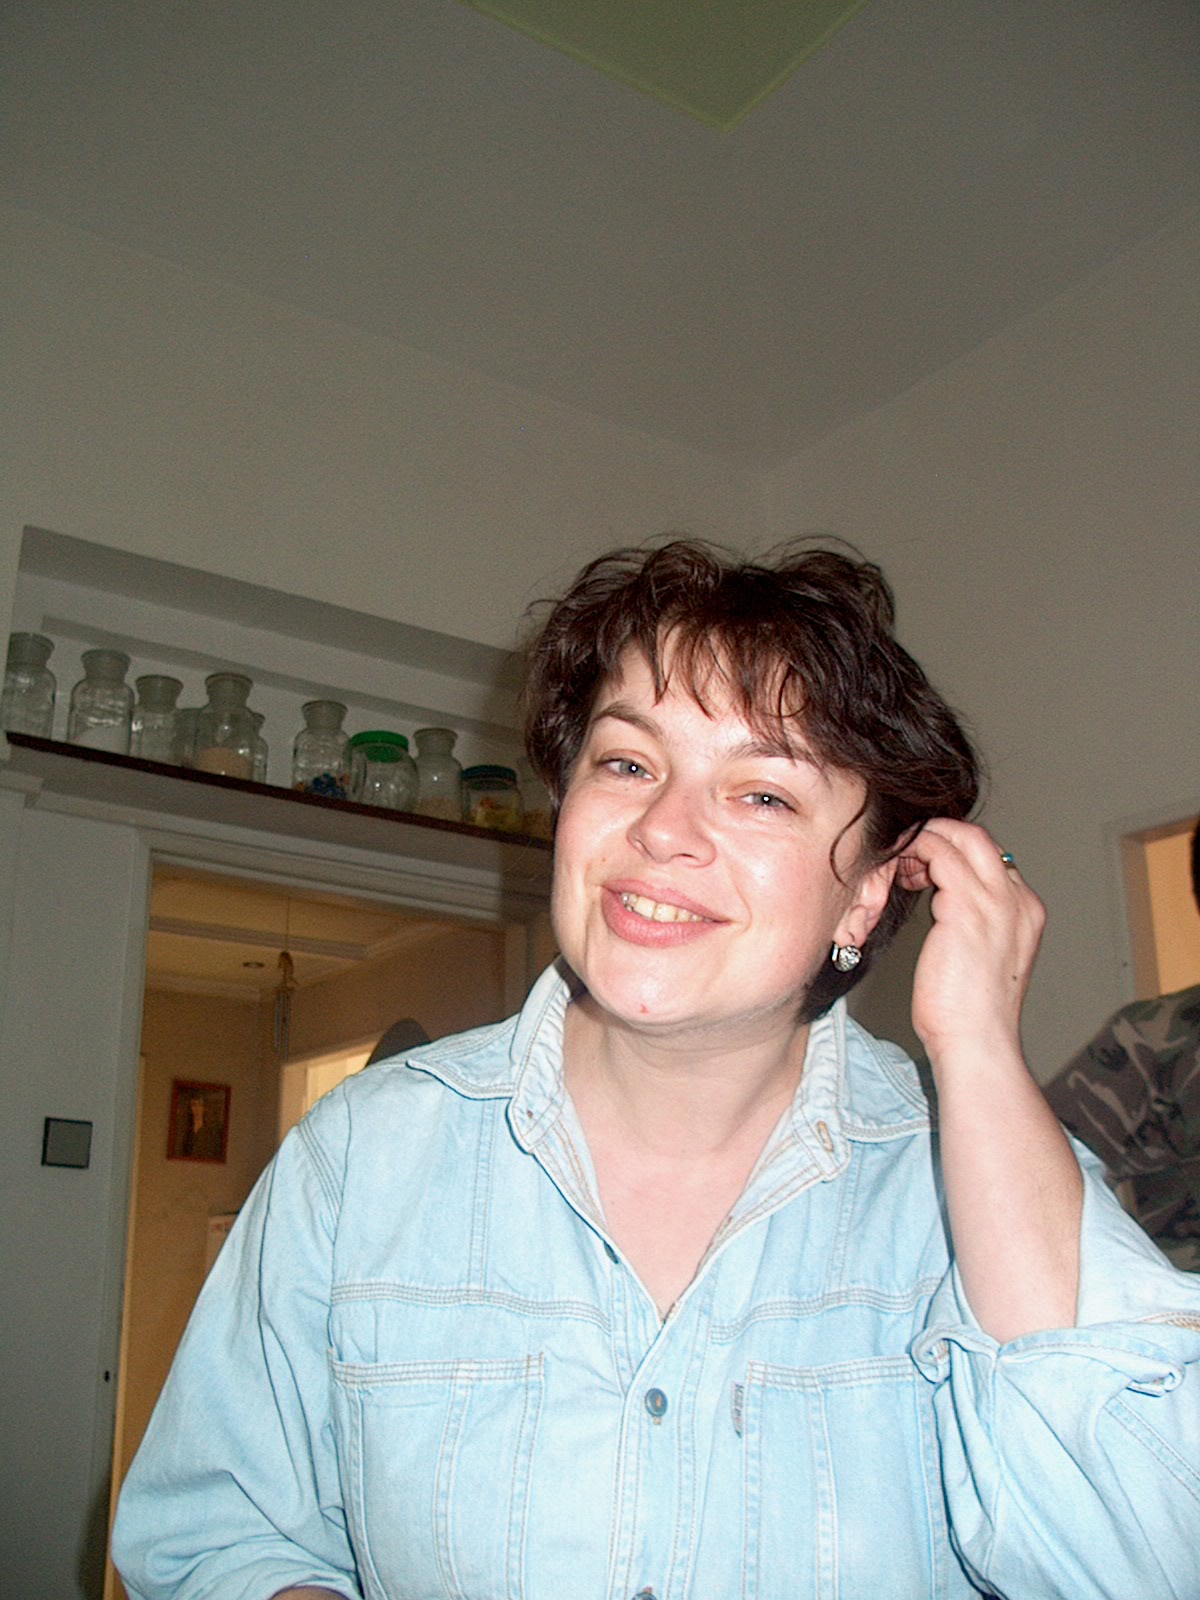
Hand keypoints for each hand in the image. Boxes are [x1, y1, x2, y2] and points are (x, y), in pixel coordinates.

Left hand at [896, 818, 1045, 1067]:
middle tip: (910, 850)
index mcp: (1026, 912)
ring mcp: (996, 902)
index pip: (992, 859)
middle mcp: (1018, 900)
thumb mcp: (982, 959)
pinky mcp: (966, 909)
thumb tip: (947, 908)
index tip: (925, 866)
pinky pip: (938, 855)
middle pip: (980, 837)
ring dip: (924, 842)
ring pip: (959, 838)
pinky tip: (899, 873)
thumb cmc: (970, 1013)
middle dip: (941, 834)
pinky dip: (915, 854)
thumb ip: (975, 926)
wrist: (977, 1042)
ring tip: (901, 863)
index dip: (955, 853)